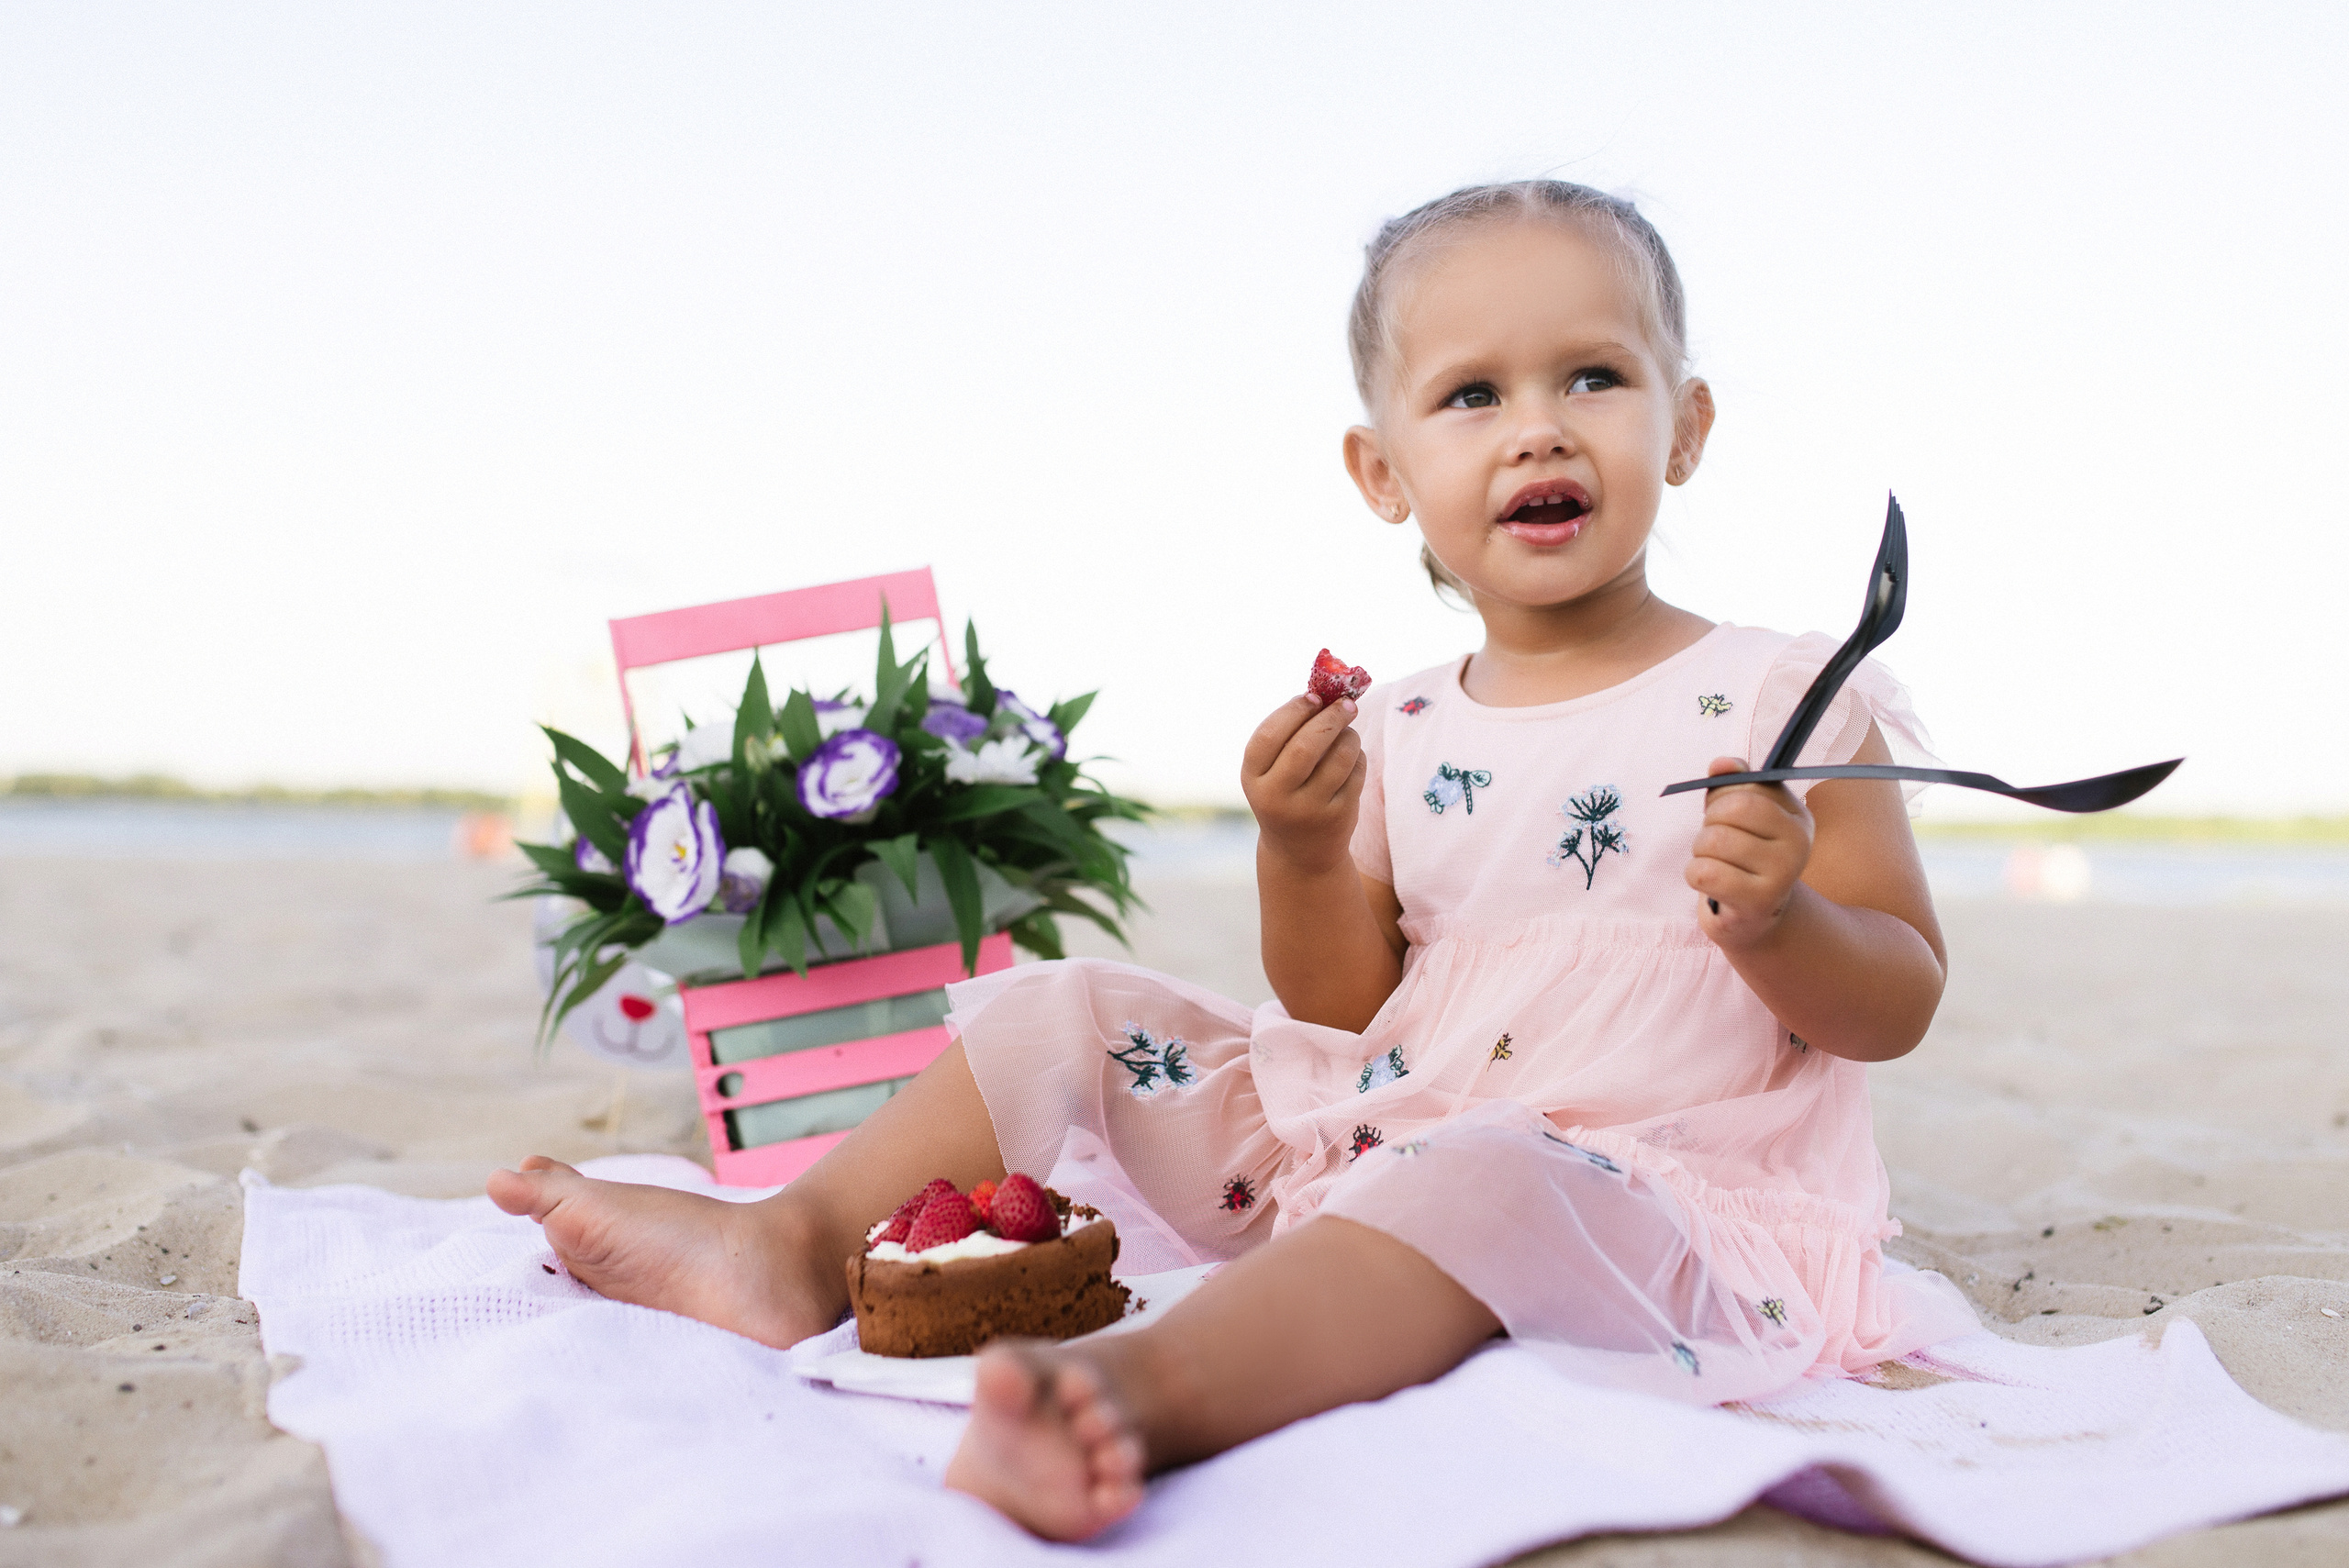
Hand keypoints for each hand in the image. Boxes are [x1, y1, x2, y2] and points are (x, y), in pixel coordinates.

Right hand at [1241, 693, 1364, 874]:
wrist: (1299, 851)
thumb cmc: (1286, 792)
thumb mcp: (1273, 770)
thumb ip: (1289, 734)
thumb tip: (1326, 691)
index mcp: (1252, 778)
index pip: (1269, 735)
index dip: (1293, 711)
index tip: (1314, 697)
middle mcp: (1276, 797)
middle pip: (1305, 746)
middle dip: (1330, 717)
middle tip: (1347, 703)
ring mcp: (1308, 810)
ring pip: (1339, 757)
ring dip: (1349, 735)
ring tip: (1348, 731)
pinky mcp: (1337, 817)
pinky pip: (1356, 772)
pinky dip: (1358, 756)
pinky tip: (1351, 757)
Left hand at [1685, 755, 1812, 945]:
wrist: (1754, 917)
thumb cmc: (1743, 858)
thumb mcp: (1743, 816)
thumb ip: (1733, 783)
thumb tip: (1722, 764)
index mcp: (1797, 817)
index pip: (1747, 787)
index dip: (1721, 798)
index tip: (1724, 816)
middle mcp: (1799, 844)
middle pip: (1731, 810)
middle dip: (1709, 823)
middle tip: (1715, 843)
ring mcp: (1782, 875)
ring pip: (1713, 840)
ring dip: (1699, 851)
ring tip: (1714, 863)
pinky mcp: (1757, 902)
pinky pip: (1704, 872)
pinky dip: (1695, 874)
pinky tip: (1711, 883)